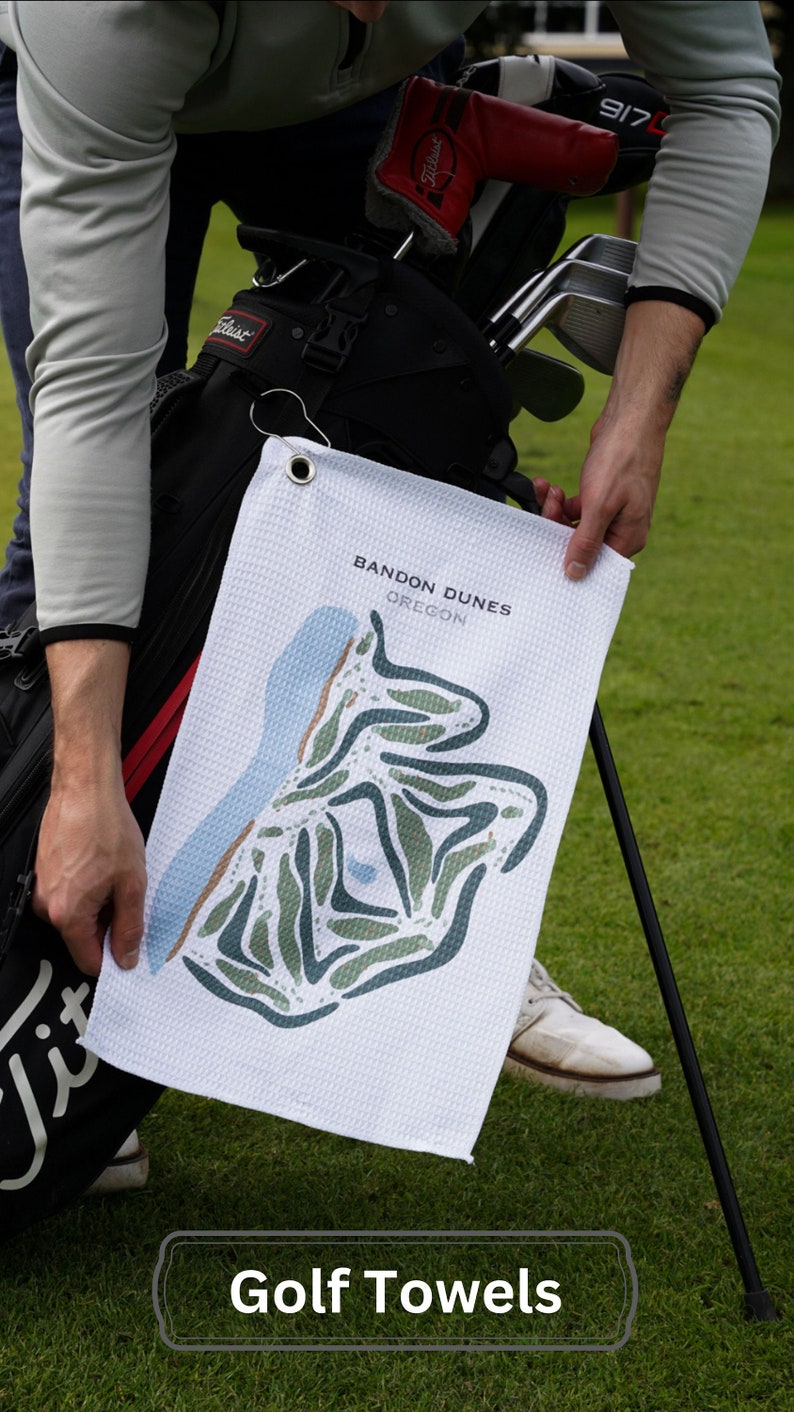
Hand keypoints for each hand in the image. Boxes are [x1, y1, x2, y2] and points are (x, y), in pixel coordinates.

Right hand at [31, 638, 145, 975]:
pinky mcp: (45, 871)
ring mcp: (43, 888)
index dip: (113, 957)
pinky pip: (70, 893)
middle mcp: (48, 905)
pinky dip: (89, 886)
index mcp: (68, 914)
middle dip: (108, 924)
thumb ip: (129, 926)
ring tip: (115, 874)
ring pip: (77, 913)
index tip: (130, 948)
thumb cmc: (106, 827)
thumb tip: (126, 958)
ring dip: (100, 903)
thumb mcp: (131, 882)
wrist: (85, 788)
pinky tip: (102, 863)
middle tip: (128, 895)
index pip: (88, 961)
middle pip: (82, 936)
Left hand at [534, 300, 705, 578]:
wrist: (631, 420)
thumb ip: (585, 541)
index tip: (545, 548)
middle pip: (580, 544)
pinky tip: (550, 486)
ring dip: (556, 509)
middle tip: (547, 506)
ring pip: (573, 524)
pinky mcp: (602, 497)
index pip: (593, 563)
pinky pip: (576, 508)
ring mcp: (612, 512)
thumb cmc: (623, 460)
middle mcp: (622, 529)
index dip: (568, 558)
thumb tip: (575, 574)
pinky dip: (561, 498)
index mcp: (628, 538)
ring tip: (550, 490)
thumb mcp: (599, 506)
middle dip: (557, 526)